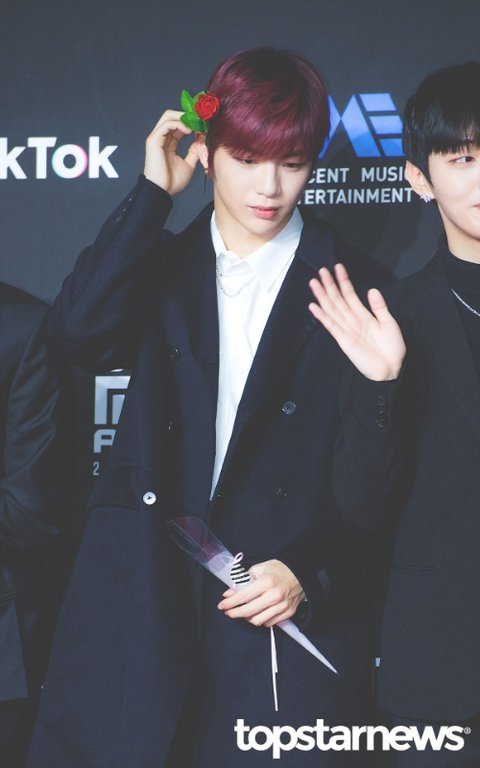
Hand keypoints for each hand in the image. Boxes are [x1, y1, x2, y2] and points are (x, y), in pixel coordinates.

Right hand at [144, 109, 203, 194]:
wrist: (162, 190)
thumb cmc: (172, 181)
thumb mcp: (189, 165)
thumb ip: (194, 152)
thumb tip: (202, 141)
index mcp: (169, 143)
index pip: (179, 125)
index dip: (191, 123)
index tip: (204, 125)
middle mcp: (162, 138)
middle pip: (172, 116)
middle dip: (187, 115)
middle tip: (200, 120)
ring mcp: (156, 137)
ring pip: (168, 116)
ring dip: (184, 117)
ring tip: (195, 124)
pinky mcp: (153, 140)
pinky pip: (166, 124)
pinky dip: (179, 124)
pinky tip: (188, 130)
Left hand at [217, 559, 304, 627]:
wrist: (301, 571)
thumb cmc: (279, 569)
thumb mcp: (259, 568)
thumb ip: (243, 580)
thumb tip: (229, 593)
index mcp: (266, 582)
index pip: (243, 597)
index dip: (230, 603)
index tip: (221, 605)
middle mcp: (274, 596)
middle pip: (248, 612)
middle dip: (234, 613)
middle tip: (228, 612)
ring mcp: (282, 606)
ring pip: (258, 621)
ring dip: (247, 618)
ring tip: (243, 612)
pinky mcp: (288, 612)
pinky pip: (269, 622)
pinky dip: (260, 619)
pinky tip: (257, 613)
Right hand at [309, 263, 405, 380]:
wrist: (392, 369)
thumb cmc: (393, 348)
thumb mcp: (390, 323)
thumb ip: (379, 307)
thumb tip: (371, 290)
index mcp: (364, 315)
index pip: (350, 294)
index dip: (344, 281)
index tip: (338, 267)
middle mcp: (352, 320)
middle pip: (338, 299)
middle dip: (330, 285)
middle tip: (321, 270)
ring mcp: (347, 330)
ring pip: (332, 309)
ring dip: (322, 296)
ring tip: (314, 283)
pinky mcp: (343, 340)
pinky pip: (331, 326)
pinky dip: (322, 316)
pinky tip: (314, 306)